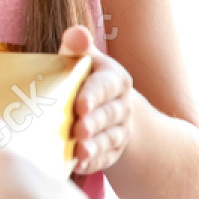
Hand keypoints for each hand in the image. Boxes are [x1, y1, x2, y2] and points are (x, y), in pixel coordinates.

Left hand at [61, 24, 133, 174]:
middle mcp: (121, 106)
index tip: (80, 104)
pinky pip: (107, 158)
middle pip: (109, 114)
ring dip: (95, 146)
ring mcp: (120, 130)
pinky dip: (94, 162)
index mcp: (114, 80)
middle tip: (79, 130)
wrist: (112, 109)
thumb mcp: (85, 61)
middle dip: (94, 123)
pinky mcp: (114, 150)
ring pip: (110, 138)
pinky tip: (79, 165)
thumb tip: (77, 33)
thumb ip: (78, 47)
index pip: (105, 85)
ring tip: (80, 151)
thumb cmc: (89, 79)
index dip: (94, 94)